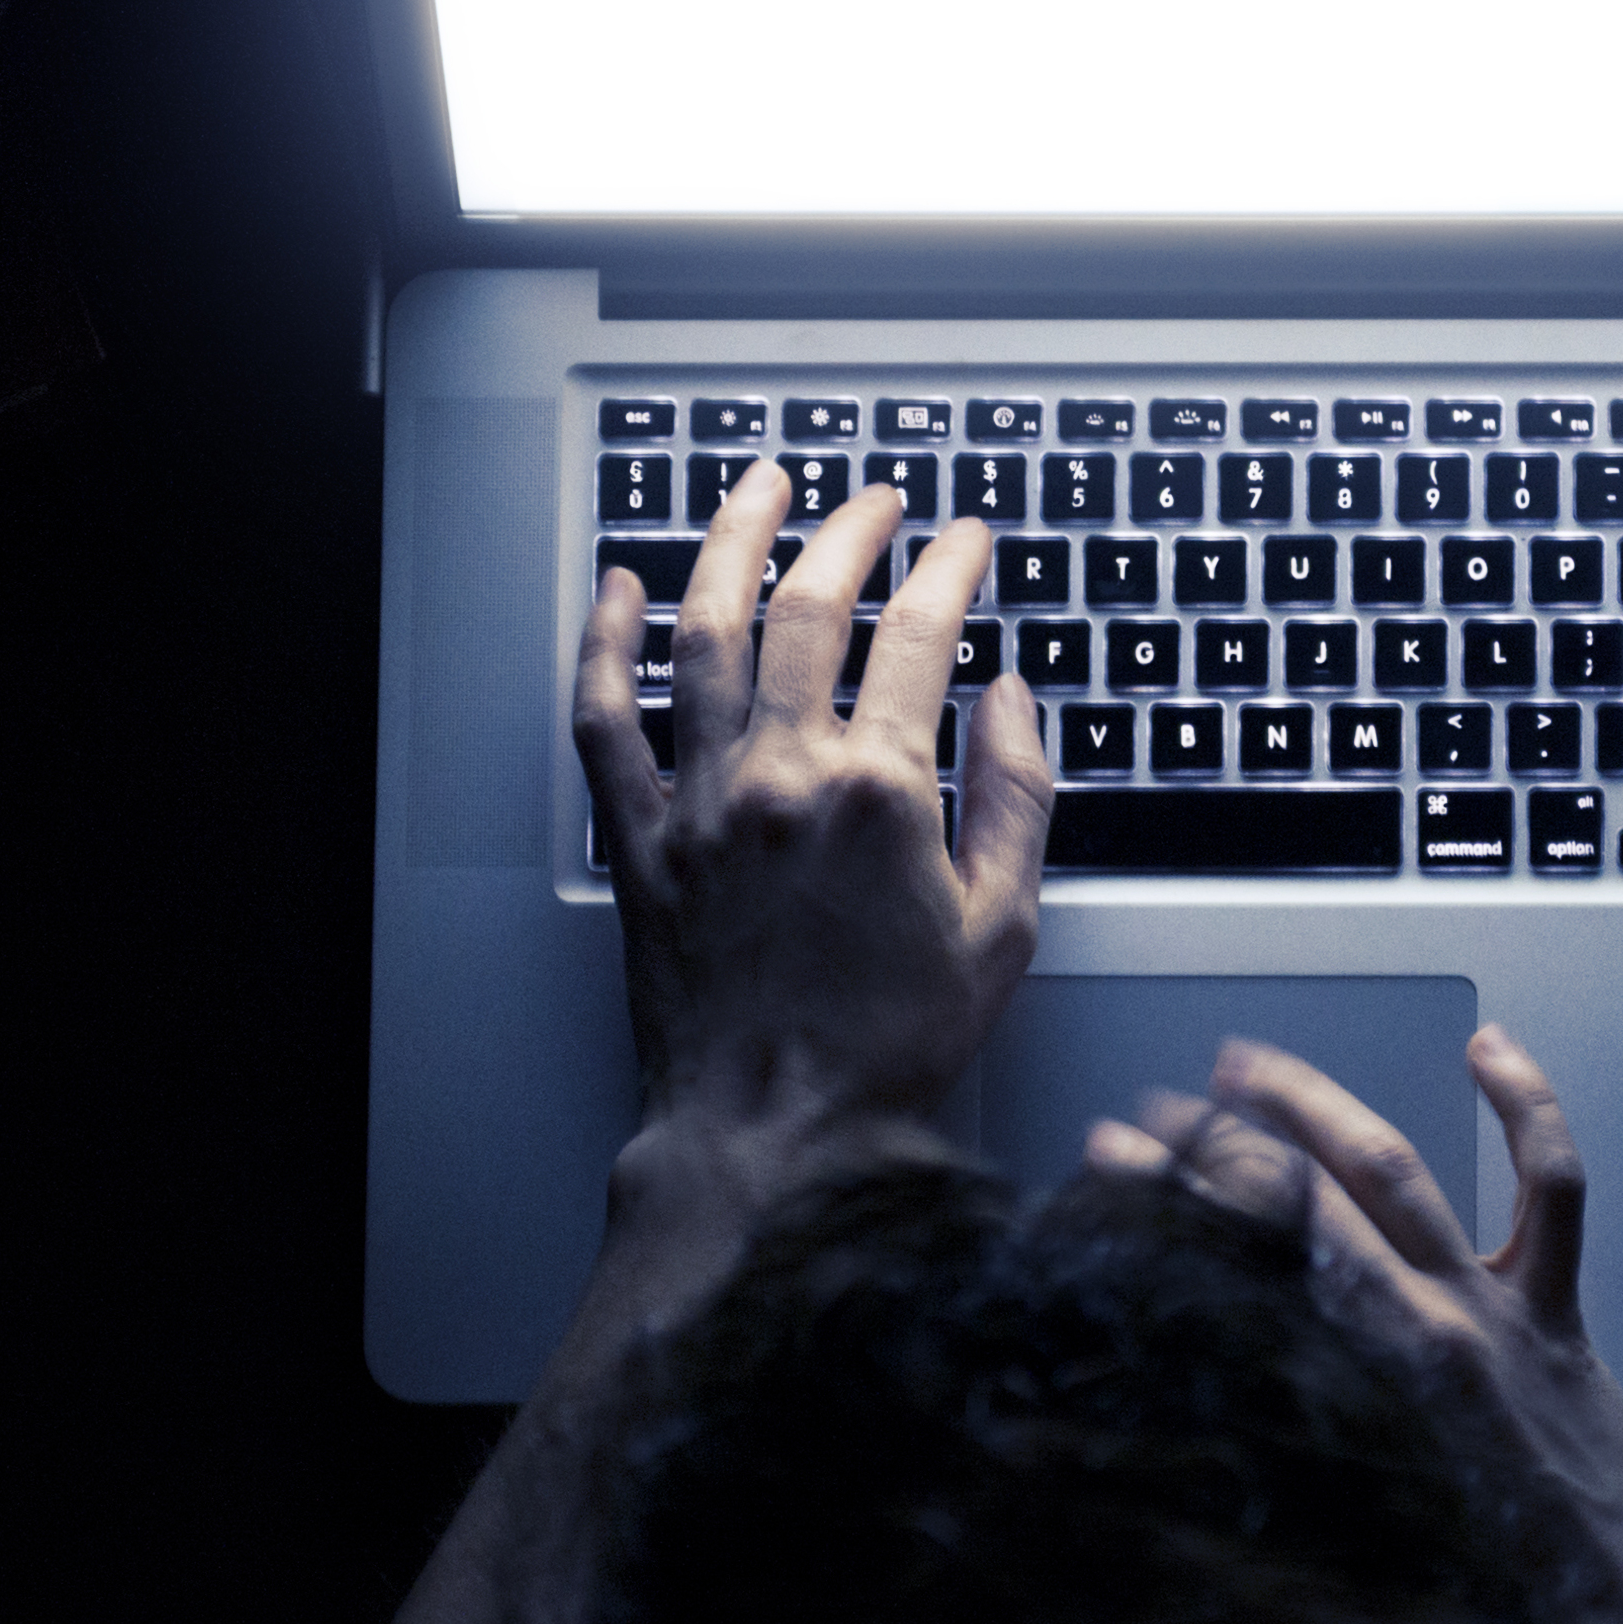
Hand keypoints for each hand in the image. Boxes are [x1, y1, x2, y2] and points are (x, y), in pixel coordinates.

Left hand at [574, 462, 1055, 1168]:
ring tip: (758, 488)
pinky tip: (617, 589)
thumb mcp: (1002, 929)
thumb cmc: (889, 1049)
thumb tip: (1014, 701)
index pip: (921, 635)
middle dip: (849, 531)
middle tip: (875, 501)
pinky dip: (605, 642)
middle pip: (810, 607)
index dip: (949, 568)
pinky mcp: (640, 841)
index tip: (965, 541)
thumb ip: (1017, 799)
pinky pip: (605, 717)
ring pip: (705, 632)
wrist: (773, 1134)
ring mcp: (700, 801)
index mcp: (882, 794)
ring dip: (732, 542)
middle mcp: (782, 777)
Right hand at [1087, 1023, 1622, 1623]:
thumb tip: (1195, 1409)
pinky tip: (1488, 1049)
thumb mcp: (1348, 1527)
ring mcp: (1493, 1308)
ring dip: (1318, 1109)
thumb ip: (1278, 1443)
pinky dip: (1524, 1108)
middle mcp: (1424, 1327)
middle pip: (1302, 1199)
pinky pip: (1551, 1187)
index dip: (1171, 1195)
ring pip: (1398, 1173)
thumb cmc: (1482, 1588)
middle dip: (1220, 1142)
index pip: (1245, 1256)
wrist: (1607, 1606)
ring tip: (1253, 1069)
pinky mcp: (1553, 1309)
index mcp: (1365, 1382)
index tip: (1114, 1163)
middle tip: (1160, 1111)